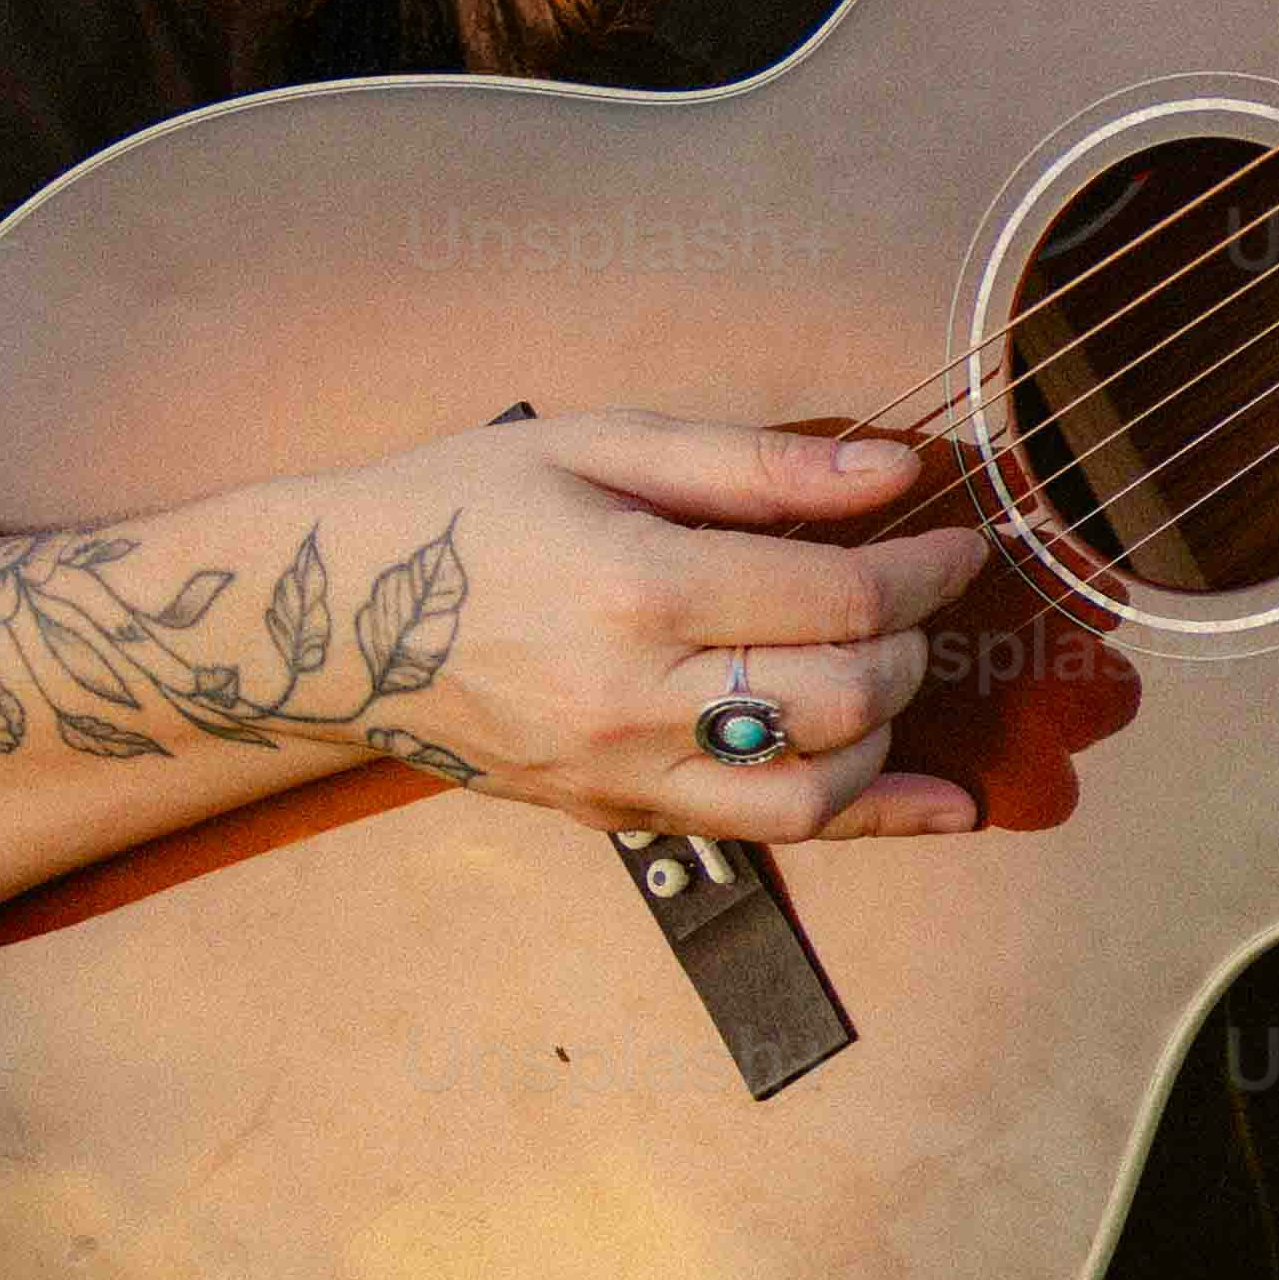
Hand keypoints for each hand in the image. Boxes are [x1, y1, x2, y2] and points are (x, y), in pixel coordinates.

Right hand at [339, 413, 1001, 844]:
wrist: (321, 621)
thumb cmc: (460, 509)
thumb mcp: (601, 444)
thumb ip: (756, 463)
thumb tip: (892, 467)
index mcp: (635, 587)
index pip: (840, 596)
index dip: (926, 569)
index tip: (957, 543)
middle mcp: (633, 697)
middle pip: (844, 696)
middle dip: (914, 644)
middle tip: (915, 599)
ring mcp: (620, 772)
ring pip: (817, 789)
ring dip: (890, 731)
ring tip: (891, 671)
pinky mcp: (612, 816)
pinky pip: (767, 835)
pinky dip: (869, 820)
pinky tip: (941, 804)